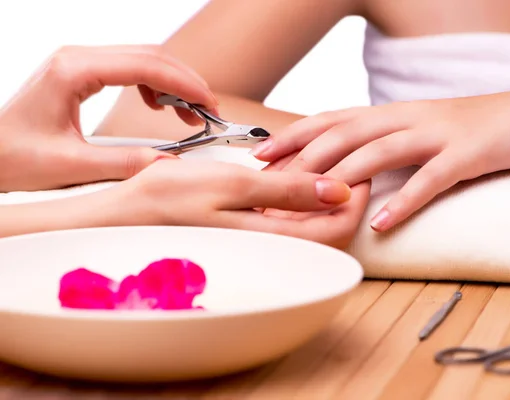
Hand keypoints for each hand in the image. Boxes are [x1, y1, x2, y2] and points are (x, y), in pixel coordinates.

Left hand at [0, 45, 217, 191]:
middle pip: (149, 55)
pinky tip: (160, 106)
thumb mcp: (71, 166)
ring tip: (190, 113)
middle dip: (185, 81)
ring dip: (172, 82)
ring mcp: (78, 63)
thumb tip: (168, 163)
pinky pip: (128, 69)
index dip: (184, 83)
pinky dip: (153, 86)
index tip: (209, 104)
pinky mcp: (80, 74)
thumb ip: (125, 164)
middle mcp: (77, 59)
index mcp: (73, 72)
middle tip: (209, 110)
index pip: (144, 65)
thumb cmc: (11, 157)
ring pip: (142, 60)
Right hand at [118, 159, 363, 247]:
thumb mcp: (235, 185)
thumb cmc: (172, 199)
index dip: (358, 195)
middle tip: (334, 156)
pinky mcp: (251, 232)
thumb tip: (341, 193)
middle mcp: (275, 248)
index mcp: (278, 241)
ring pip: (310, 220)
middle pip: (330, 225)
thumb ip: (290, 191)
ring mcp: (263, 241)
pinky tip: (281, 172)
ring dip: (317, 190)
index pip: (342, 227)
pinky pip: (287, 217)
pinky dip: (293, 194)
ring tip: (307, 159)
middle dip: (341, 191)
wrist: (128, 214)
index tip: (358, 164)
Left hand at [250, 84, 509, 230]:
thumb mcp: (420, 127)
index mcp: (394, 113)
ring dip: (344, 175)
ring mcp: (437, 134)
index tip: (261, 153)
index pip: (334, 118)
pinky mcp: (467, 154)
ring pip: (381, 150)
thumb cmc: (471, 128)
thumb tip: (345, 163)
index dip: (295, 134)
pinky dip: (403, 201)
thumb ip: (385, 140)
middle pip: (347, 132)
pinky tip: (380, 223)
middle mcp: (408, 118)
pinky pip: (430, 179)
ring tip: (312, 198)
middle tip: (269, 180)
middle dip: (304, 155)